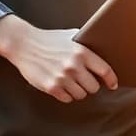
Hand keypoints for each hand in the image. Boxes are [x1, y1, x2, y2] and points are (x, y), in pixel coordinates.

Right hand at [0, 15, 117, 102]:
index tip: (113, 84)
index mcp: (81, 52)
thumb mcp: (70, 36)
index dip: (111, 80)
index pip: (105, 71)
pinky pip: (67, 99)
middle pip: (94, 88)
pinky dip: (66, 94)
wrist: (23, 43)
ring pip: (81, 95)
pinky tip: (61, 85)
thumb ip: (86, 45)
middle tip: (83, 80)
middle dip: (90, 85)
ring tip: (70, 81)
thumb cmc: (48, 40)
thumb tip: (103, 50)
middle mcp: (73, 66)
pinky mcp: (51, 87)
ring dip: (78, 91)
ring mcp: (62, 77)